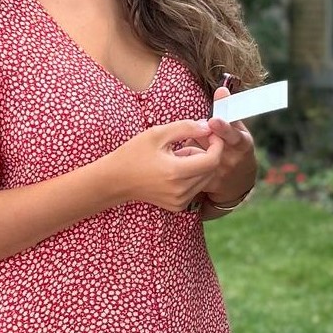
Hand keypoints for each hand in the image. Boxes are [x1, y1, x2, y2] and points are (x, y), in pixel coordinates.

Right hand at [97, 111, 249, 213]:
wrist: (116, 180)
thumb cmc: (134, 154)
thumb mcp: (157, 134)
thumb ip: (185, 128)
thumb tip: (208, 126)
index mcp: (176, 172)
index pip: (212, 160)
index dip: (216, 145)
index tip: (210, 134)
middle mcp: (181, 190)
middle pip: (211, 170)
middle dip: (205, 153)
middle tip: (186, 144)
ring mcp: (180, 201)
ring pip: (206, 179)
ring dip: (199, 165)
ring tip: (177, 157)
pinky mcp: (178, 206)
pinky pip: (196, 188)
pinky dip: (192, 176)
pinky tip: (173, 171)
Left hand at [184, 84, 257, 208]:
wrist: (239, 183)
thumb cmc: (237, 148)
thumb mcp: (239, 129)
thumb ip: (228, 110)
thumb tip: (221, 88)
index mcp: (242, 144)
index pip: (233, 135)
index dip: (223, 128)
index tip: (213, 121)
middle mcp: (232, 160)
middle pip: (208, 142)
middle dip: (200, 135)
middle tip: (200, 134)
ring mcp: (219, 174)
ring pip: (196, 154)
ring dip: (191, 146)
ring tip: (195, 147)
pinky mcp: (207, 185)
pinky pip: (188, 167)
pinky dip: (184, 159)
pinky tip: (186, 159)